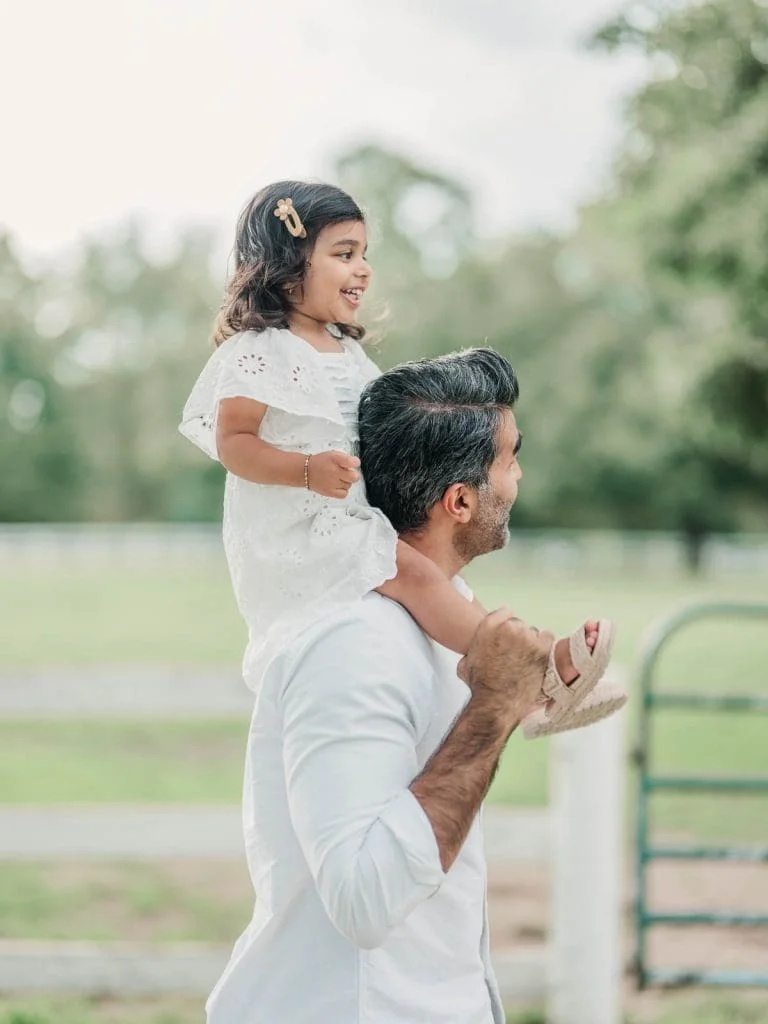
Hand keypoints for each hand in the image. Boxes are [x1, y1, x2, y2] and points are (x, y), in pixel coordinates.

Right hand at [307, 451, 360, 498]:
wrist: (306, 471)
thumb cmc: (320, 462)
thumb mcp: (333, 454)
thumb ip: (346, 459)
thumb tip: (355, 465)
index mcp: (336, 459)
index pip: (354, 462)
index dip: (355, 463)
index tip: (353, 463)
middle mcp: (335, 471)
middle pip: (354, 477)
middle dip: (353, 475)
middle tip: (347, 473)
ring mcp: (332, 483)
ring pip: (349, 485)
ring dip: (346, 482)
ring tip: (338, 478)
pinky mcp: (330, 492)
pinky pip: (344, 494)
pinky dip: (343, 490)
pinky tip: (338, 486)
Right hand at [457, 607, 552, 723]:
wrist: (496, 702)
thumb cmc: (480, 686)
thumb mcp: (465, 664)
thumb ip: (471, 652)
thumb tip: (472, 654)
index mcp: (488, 627)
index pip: (504, 612)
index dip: (506, 625)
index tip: (507, 636)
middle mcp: (507, 627)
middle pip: (519, 624)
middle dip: (517, 637)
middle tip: (515, 654)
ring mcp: (526, 637)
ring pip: (533, 632)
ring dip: (531, 643)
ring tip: (526, 660)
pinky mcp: (541, 648)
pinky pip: (548, 637)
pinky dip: (545, 645)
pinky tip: (539, 657)